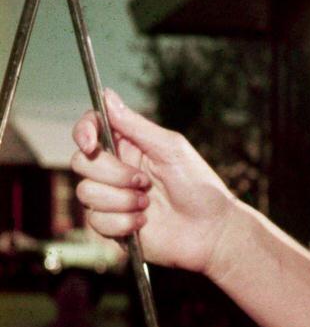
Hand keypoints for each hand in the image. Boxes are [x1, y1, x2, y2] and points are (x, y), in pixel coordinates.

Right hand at [71, 90, 236, 274]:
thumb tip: (106, 95)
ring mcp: (111, 198)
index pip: (91, 129)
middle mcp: (115, 170)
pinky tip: (145, 222)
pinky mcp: (112, 224)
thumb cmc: (199, 186)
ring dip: (121, 200)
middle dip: (113, 174)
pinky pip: (97, 221)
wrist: (210, 231)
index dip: (84, 132)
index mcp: (129, 146)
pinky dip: (124, 222)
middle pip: (81, 162)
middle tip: (144, 182)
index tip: (91, 144)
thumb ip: (135, 125)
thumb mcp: (171, 148)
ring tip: (148, 204)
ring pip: (86, 193)